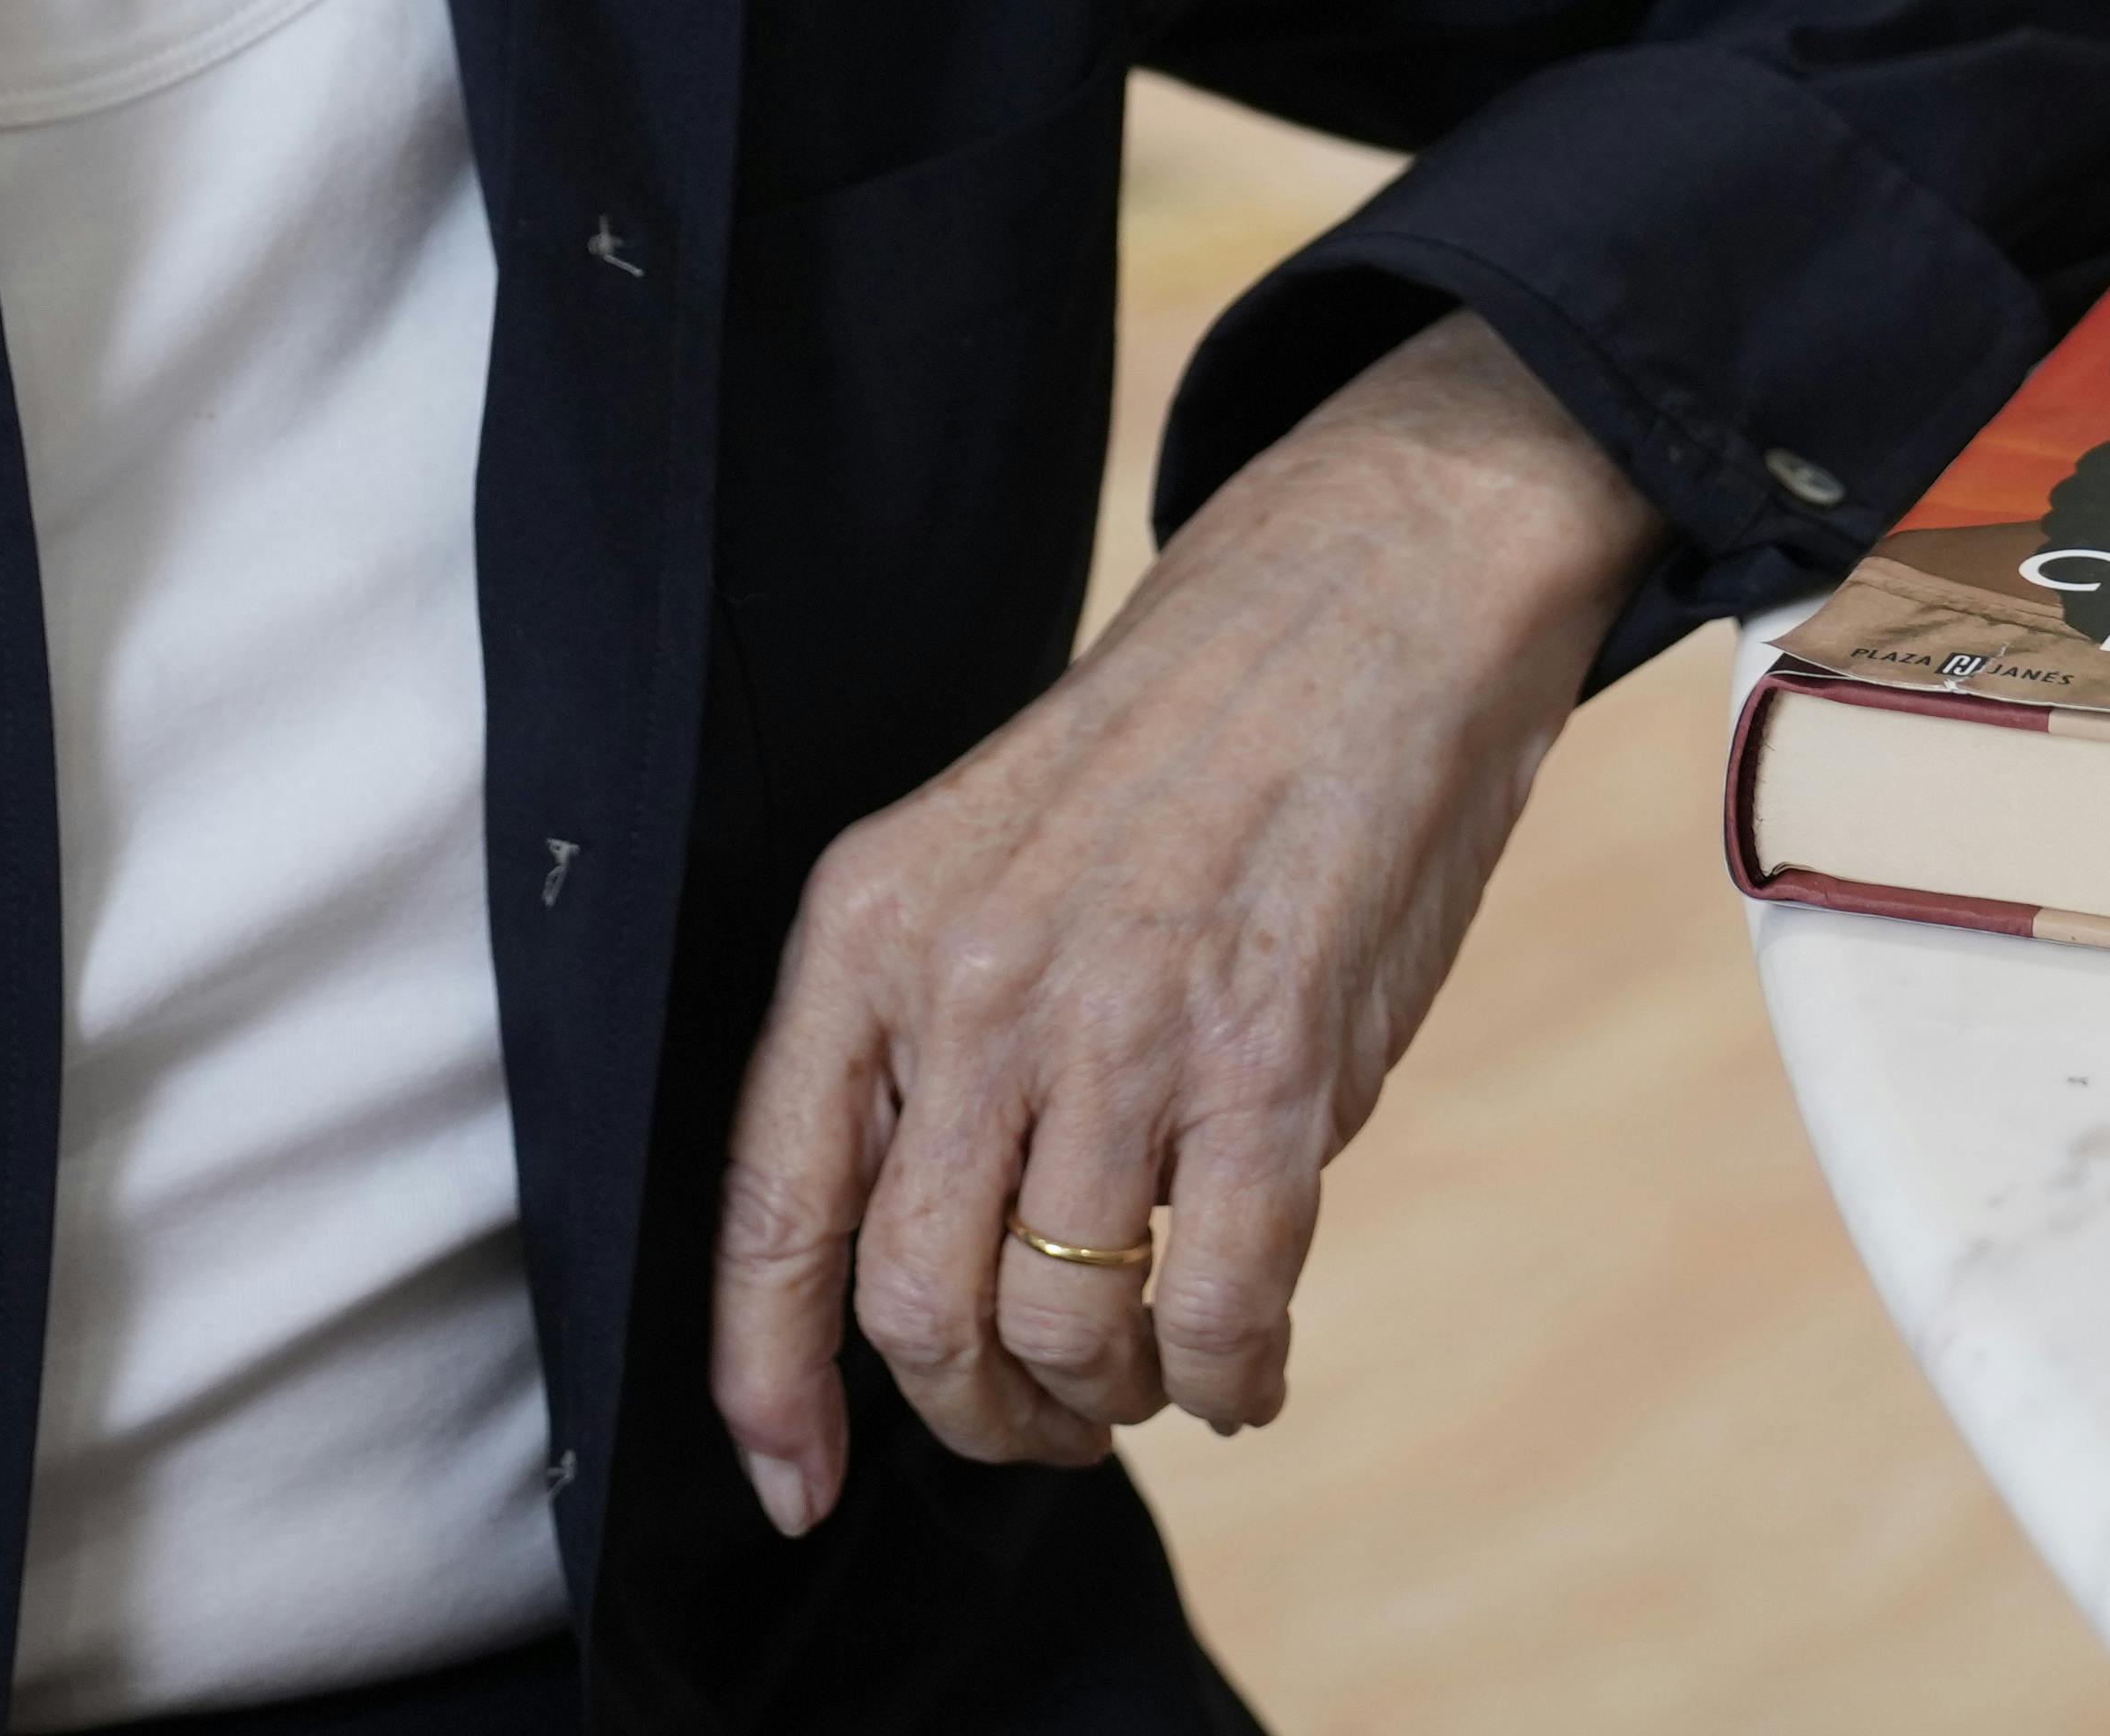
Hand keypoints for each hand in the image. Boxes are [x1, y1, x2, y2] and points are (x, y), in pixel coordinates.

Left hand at [706, 310, 1662, 1531]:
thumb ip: (923, 1049)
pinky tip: (1243, 1363)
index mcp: (868, 928)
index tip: (791, 1485)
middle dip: (975, 1413)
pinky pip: (1217, 1315)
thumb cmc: (1157, 769)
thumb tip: (905, 1284)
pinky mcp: (1270, 1067)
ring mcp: (1120, 1028)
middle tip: (1039, 1413)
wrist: (1341, 624)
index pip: (772, 1203)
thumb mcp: (974, 869)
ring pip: (1061, 1330)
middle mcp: (971, 985)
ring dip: (1106, 1399)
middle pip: (915, 1309)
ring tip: (1144, 1368)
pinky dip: (1228, 1383)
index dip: (768, 1376)